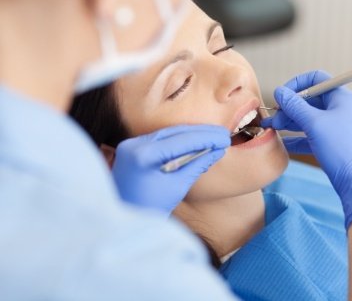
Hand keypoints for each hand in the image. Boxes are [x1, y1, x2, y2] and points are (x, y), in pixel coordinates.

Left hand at [112, 125, 229, 215]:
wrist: (122, 223)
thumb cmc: (150, 210)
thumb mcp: (177, 187)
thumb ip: (197, 164)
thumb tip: (218, 150)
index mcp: (143, 155)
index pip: (182, 140)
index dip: (206, 138)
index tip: (225, 138)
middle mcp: (133, 145)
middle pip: (174, 132)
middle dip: (200, 133)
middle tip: (223, 135)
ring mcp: (130, 145)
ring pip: (167, 134)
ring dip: (190, 135)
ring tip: (213, 137)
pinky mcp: (130, 149)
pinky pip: (159, 140)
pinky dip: (178, 141)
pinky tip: (195, 142)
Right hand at [261, 71, 351, 228]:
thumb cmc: (341, 149)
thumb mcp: (314, 124)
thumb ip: (294, 106)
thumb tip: (279, 91)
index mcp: (342, 98)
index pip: (317, 79)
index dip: (296, 84)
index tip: (281, 96)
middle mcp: (341, 109)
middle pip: (310, 100)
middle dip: (289, 107)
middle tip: (272, 118)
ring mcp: (338, 126)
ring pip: (309, 118)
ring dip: (289, 122)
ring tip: (271, 129)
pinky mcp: (333, 143)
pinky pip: (312, 135)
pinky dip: (297, 137)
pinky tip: (283, 143)